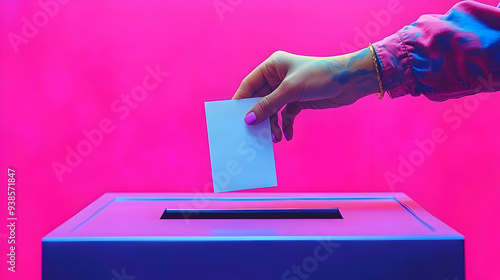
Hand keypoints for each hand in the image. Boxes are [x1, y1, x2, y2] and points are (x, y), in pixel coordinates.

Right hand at [232, 48, 378, 141]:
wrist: (350, 81)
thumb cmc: (320, 76)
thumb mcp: (290, 91)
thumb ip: (268, 105)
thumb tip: (248, 119)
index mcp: (272, 66)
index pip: (250, 84)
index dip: (241, 101)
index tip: (233, 117)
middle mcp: (278, 76)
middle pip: (260, 99)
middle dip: (260, 117)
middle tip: (254, 133)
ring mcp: (288, 89)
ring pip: (273, 110)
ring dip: (272, 124)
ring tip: (274, 138)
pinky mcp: (298, 100)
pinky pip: (285, 115)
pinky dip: (285, 125)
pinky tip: (286, 135)